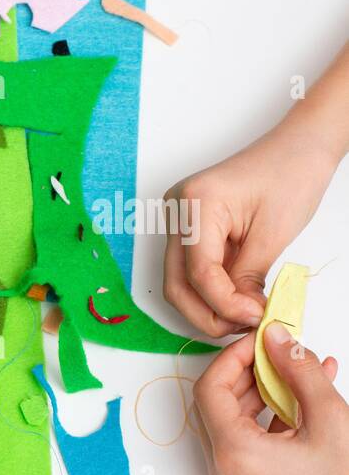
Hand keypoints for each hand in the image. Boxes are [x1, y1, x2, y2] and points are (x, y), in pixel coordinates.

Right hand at [162, 124, 338, 336]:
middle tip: (242, 327)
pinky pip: (189, 269)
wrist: (298, 147)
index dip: (223, 303)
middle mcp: (176, 211)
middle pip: (176, 283)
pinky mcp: (188, 227)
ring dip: (207, 305)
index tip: (252, 318)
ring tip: (242, 314)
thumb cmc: (291, 175)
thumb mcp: (274, 233)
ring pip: (178, 281)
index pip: (198, 272)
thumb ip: (249, 277)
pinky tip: (235, 298)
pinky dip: (211, 289)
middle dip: (207, 313)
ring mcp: (177, 219)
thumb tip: (239, 315)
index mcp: (196, 204)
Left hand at [194, 324, 348, 474]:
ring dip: (263, 392)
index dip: (232, 359)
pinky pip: (246, 442)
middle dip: (249, 373)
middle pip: (218, 406)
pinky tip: (304, 399)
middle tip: (281, 352)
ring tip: (301, 372)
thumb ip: (299, 371)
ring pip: (233, 423)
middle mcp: (222, 472)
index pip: (209, 390)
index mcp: (234, 456)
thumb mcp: (330, 418)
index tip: (260, 341)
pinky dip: (269, 418)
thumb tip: (276, 338)